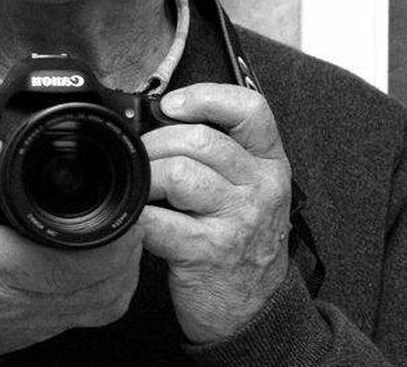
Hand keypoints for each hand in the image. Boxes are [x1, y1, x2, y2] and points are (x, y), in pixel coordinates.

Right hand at [0, 140, 143, 356]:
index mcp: (3, 265)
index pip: (73, 260)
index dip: (109, 234)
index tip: (116, 205)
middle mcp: (30, 297)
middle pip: (105, 276)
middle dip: (126, 240)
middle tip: (127, 210)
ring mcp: (48, 316)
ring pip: (112, 296)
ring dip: (128, 261)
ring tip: (123, 229)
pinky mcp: (59, 325)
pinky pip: (106, 309)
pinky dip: (120, 283)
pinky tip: (116, 261)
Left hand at [138, 84, 291, 343]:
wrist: (254, 309)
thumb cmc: (244, 244)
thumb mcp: (252, 192)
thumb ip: (224, 156)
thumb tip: (163, 122)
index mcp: (271, 164)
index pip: (251, 109)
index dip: (206, 97)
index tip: (172, 105)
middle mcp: (260, 187)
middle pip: (201, 139)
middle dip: (156, 143)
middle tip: (141, 157)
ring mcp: (237, 219)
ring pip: (178, 173)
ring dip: (145, 178)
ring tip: (140, 190)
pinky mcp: (208, 251)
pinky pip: (158, 220)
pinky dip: (136, 218)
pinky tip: (136, 222)